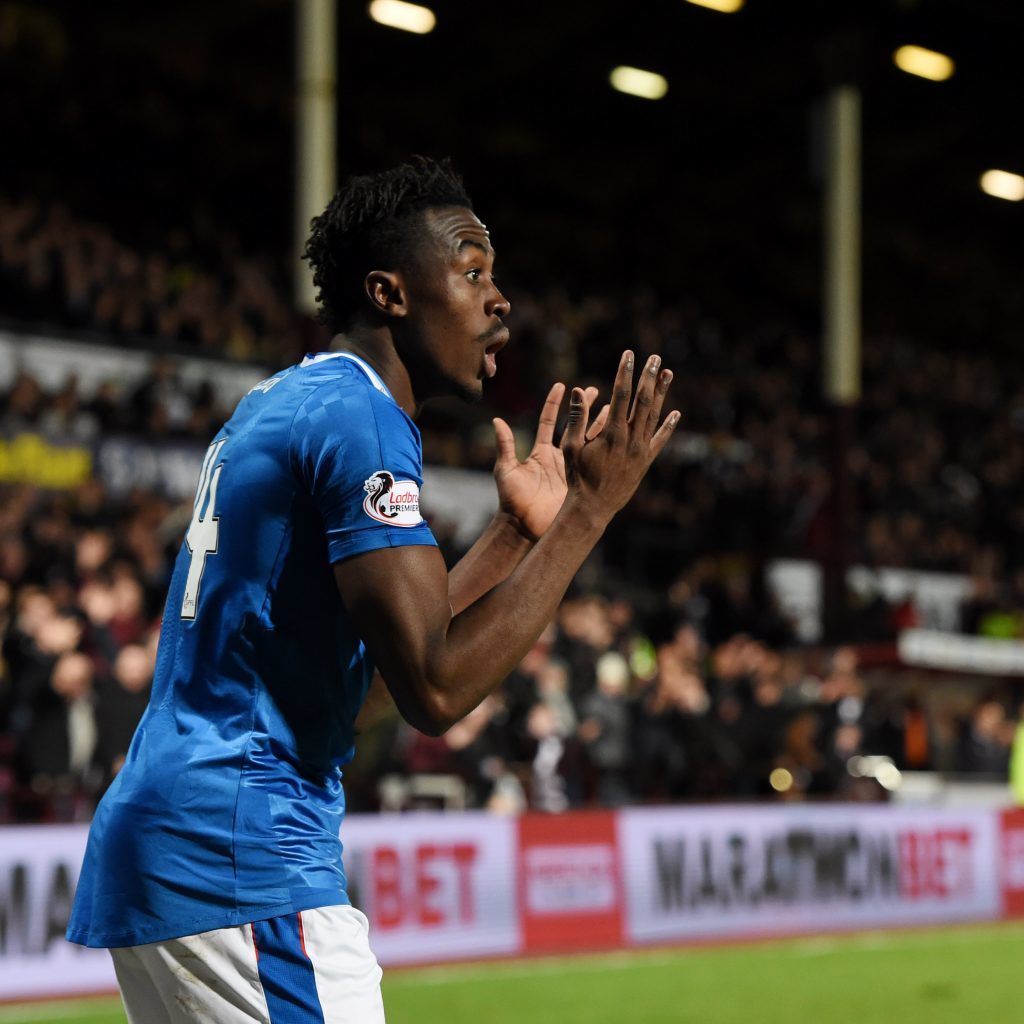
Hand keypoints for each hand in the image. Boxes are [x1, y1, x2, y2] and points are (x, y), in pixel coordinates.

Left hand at [493, 382, 608, 539]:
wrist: (524, 527)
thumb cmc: (511, 500)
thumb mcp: (507, 470)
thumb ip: (505, 446)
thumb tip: (497, 420)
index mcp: (540, 452)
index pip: (549, 421)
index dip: (554, 403)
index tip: (562, 385)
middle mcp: (558, 457)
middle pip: (573, 426)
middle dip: (582, 407)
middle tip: (594, 388)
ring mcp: (571, 469)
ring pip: (589, 441)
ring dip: (600, 424)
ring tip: (613, 407)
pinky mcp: (581, 482)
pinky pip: (595, 462)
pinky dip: (605, 448)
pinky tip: (617, 437)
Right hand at [560, 350, 677, 525]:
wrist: (593, 507)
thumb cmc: (578, 477)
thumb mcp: (571, 447)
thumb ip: (576, 418)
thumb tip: (577, 390)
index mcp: (612, 433)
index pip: (621, 395)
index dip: (625, 373)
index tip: (628, 355)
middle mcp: (631, 439)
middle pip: (643, 401)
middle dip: (649, 377)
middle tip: (655, 358)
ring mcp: (641, 450)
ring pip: (655, 416)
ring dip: (662, 394)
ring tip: (668, 373)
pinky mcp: (646, 461)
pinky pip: (660, 440)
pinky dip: (669, 426)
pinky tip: (676, 413)